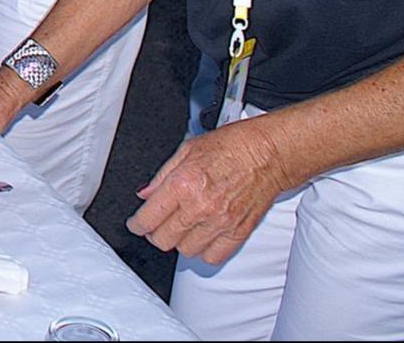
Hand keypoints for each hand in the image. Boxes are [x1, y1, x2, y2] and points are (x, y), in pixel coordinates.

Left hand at [127, 117, 285, 264]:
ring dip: (179, 242)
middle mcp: (200, 206)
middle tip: (157, 224)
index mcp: (183, 184)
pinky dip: (204, 251)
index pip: (148, 219)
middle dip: (154, 233)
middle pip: (163, 240)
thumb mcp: (186, 150)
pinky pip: (213, 257)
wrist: (267, 154)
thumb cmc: (232, 146)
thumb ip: (161, 176)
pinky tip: (201, 237)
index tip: (136, 224)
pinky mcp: (238, 232)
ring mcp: (220, 223)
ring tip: (182, 228)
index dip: (136, 225)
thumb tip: (145, 194)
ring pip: (186, 251)